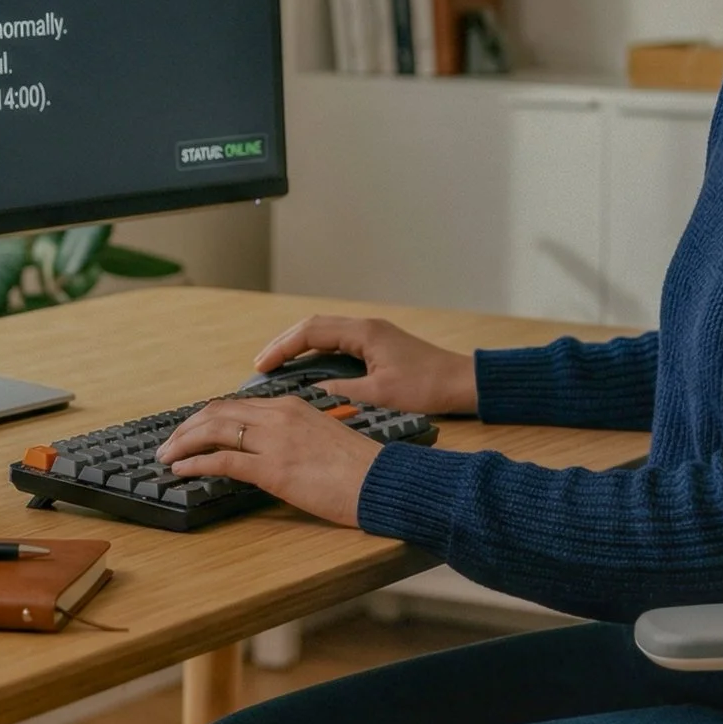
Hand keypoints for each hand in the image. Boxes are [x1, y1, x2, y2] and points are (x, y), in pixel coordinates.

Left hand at [156, 397, 379, 527]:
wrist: (382, 481)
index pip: (235, 405)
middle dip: (186, 428)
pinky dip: (195, 463)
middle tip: (168, 443)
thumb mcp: (322, 438)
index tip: (190, 431)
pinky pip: (222, 460)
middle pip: (216, 413)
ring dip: (182, 443)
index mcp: (291, 406)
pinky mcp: (273, 468)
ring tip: (166, 456)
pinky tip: (182, 470)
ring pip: (212, 430)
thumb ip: (292, 437)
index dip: (206, 418)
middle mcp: (278, 416)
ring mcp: (274, 440)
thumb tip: (268, 451)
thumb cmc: (360, 468)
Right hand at [254, 315, 477, 415]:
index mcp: (364, 333)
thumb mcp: (381, 395)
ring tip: (275, 367)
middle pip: (313, 327)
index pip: (310, 332)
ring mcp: (372, 335)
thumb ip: (343, 393)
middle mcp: (366, 327)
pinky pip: (337, 344)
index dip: (282, 348)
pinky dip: (317, 354)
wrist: (462, 383)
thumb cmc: (427, 387)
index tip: (262, 366)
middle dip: (284, 344)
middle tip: (260, 365)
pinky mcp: (378, 346)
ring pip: (324, 334)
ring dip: (299, 347)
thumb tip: (310, 395)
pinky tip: (307, 370)